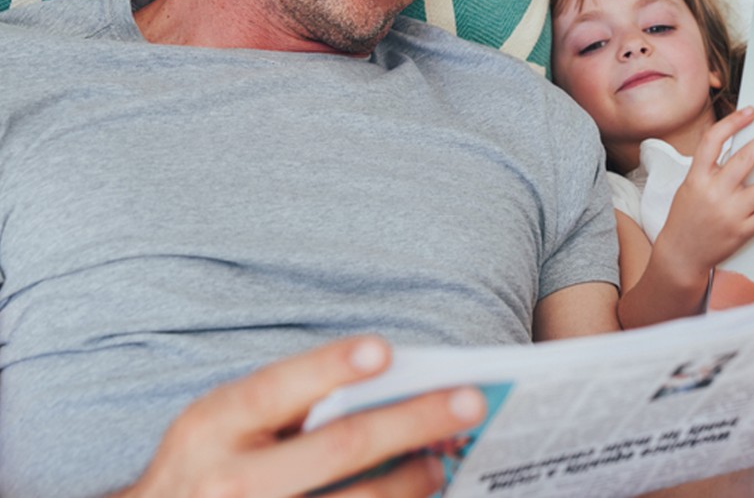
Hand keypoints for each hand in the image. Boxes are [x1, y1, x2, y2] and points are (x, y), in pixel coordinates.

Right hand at [117, 337, 486, 497]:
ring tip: (441, 461)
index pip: (277, 387)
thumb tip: (384, 378)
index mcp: (213, 425)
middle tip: (469, 401)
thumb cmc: (205, 465)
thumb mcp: (220, 424)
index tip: (385, 350)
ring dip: (410, 481)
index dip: (332, 366)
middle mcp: (228, 482)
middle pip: (338, 447)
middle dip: (411, 420)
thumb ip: (285, 402)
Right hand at [655, 106, 753, 286]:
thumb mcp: (688, 187)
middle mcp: (714, 193)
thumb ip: (709, 168)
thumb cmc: (684, 218)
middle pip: (746, 159)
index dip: (733, 123)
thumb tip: (736, 145)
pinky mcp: (743, 231)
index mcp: (697, 178)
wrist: (680, 254)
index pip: (713, 141)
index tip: (751, 112)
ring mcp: (730, 213)